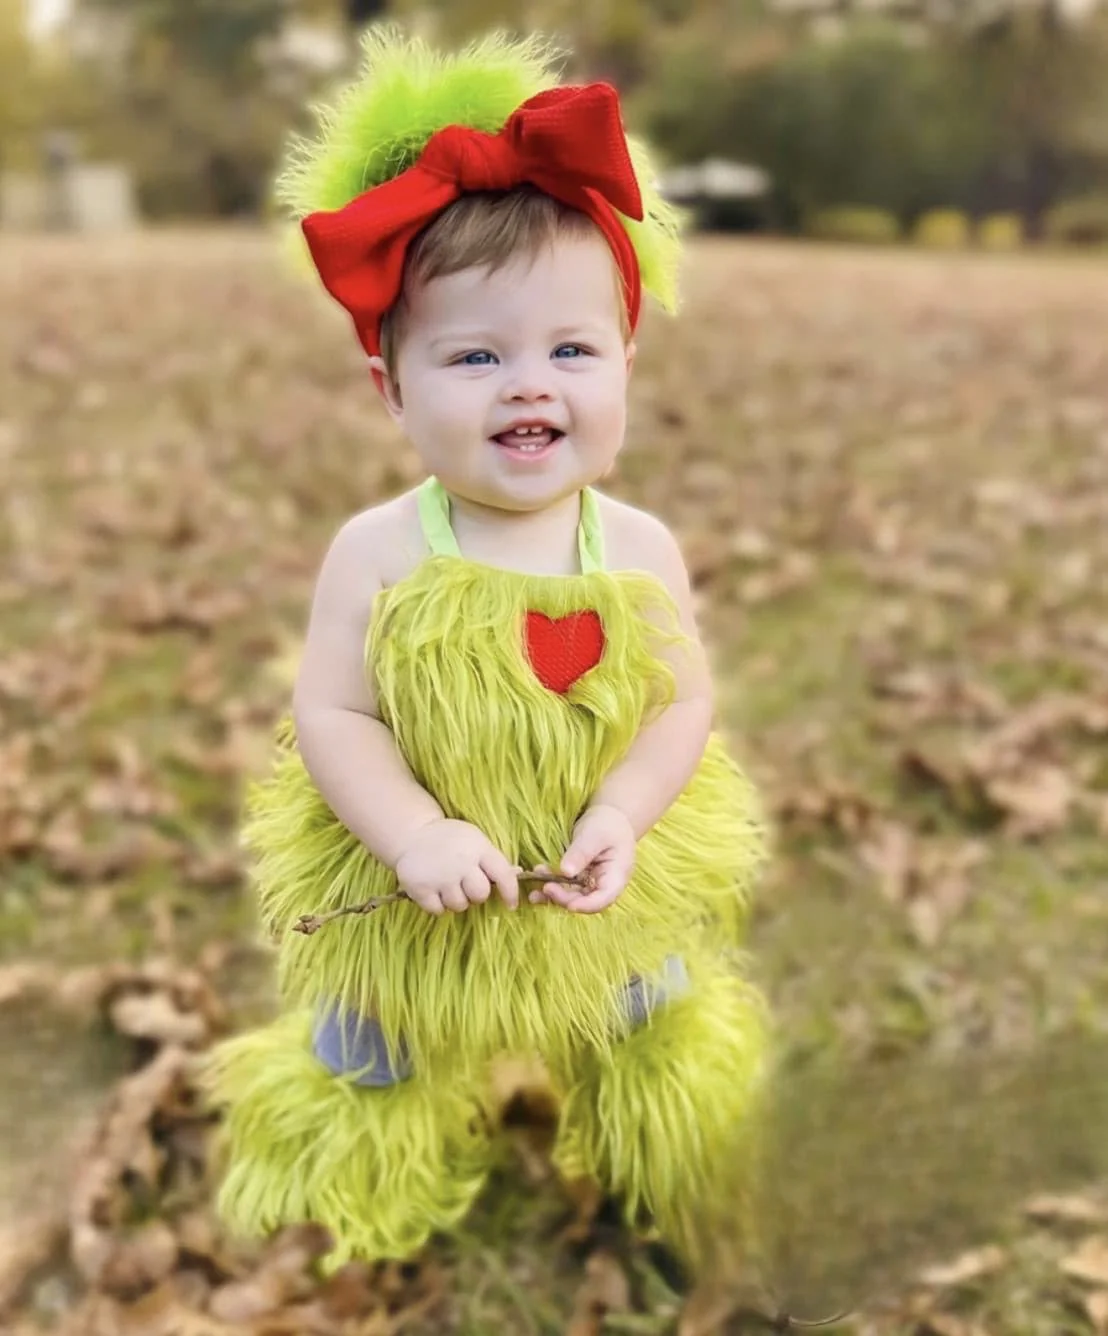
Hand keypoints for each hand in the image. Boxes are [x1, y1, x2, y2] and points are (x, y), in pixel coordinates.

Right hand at [394, 819, 519, 915]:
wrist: (412, 834)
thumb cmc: (451, 840)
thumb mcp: (475, 841)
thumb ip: (493, 859)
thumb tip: (519, 873)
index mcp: (479, 848)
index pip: (503, 874)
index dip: (511, 892)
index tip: (511, 904)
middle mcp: (461, 863)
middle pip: (480, 895)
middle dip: (476, 895)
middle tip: (467, 885)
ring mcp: (440, 877)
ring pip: (459, 906)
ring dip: (457, 900)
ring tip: (448, 885)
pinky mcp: (421, 888)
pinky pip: (439, 911)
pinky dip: (439, 905)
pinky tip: (435, 890)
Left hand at [530, 804, 635, 913]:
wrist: (609, 817)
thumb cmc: (607, 824)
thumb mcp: (594, 835)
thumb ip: (581, 853)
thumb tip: (566, 872)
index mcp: (616, 877)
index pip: (603, 899)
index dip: (586, 906)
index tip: (569, 905)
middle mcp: (603, 885)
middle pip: (585, 901)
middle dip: (564, 899)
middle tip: (546, 887)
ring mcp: (590, 884)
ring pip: (572, 898)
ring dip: (554, 896)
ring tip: (534, 893)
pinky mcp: (578, 879)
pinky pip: (564, 888)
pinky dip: (551, 888)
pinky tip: (535, 886)